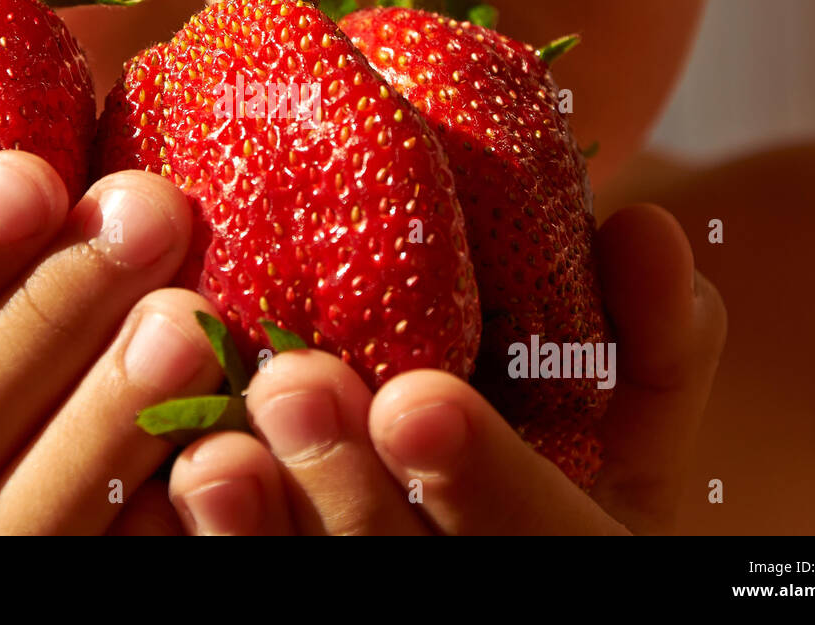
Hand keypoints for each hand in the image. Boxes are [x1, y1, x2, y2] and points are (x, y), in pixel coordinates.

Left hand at [165, 204, 725, 534]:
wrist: (484, 524)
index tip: (416, 399)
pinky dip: (204, 545)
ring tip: (209, 452)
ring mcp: (368, 600)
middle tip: (290, 387)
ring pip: (314, 588)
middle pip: (398, 572)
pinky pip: (242, 586)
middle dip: (346, 492)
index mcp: (567, 548)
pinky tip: (161, 485)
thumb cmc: (566, 475)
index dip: (487, 483)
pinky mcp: (294, 587)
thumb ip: (653, 340)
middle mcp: (462, 587)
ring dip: (258, 530)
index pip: (542, 542)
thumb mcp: (633, 426)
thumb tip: (652, 227)